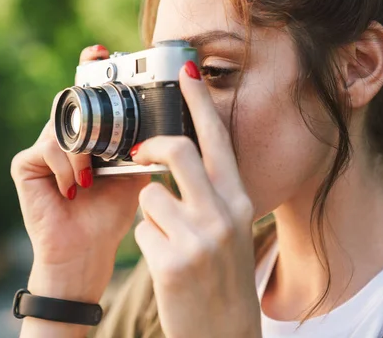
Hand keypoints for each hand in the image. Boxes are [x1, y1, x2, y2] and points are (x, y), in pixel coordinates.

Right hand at [11, 45, 149, 303]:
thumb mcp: (134, 172)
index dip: (92, 68)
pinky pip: (45, 149)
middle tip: (97, 96)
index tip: (102, 50)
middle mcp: (65, 135)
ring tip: (93, 176)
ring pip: (62, 126)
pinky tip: (77, 188)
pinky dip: (66, 166)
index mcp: (91, 134)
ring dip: (82, 149)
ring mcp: (42, 148)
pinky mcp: (25, 165)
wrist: (88, 249)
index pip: (89, 95)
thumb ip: (143, 144)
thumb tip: (168, 119)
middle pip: (72, 102)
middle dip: (85, 100)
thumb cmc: (112, 211)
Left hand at [131, 61, 261, 337]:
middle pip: (177, 149)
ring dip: (151, 214)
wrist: (224, 334)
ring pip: (151, 195)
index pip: (218, 139)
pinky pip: (142, 230)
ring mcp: (200, 237)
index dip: (199, 102)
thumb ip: (211, 194)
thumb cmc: (223, 279)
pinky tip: (165, 264)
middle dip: (152, 144)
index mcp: (240, 201)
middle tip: (142, 148)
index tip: (184, 71)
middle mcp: (225, 214)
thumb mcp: (230, 230)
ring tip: (168, 240)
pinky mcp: (173, 261)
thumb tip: (174, 159)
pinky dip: (146, 242)